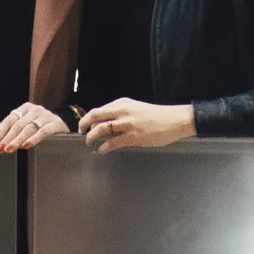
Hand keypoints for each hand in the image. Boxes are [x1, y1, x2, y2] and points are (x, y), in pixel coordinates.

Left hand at [0, 100, 73, 151]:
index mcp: (25, 108)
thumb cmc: (39, 123)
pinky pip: (43, 132)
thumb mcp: (23, 122)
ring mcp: (45, 116)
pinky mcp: (55, 124)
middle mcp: (34, 110)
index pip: (10, 118)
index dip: (1, 130)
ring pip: (29, 128)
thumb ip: (6, 126)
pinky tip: (26, 146)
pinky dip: (34, 139)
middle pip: (18, 124)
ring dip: (18, 140)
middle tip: (0, 149)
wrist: (63, 122)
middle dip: (8, 137)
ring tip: (9, 149)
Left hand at [78, 98, 195, 152]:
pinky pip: (112, 142)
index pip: (99, 109)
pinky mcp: (133, 136)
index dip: (88, 118)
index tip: (84, 125)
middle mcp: (122, 110)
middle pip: (95, 115)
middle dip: (84, 124)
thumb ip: (122, 114)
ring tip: (89, 143)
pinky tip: (101, 150)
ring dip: (91, 137)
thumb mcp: (136, 109)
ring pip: (101, 129)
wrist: (173, 120)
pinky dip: (104, 147)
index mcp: (123, 103)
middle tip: (80, 133)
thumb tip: (106, 124)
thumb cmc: (156, 116)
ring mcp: (127, 123)